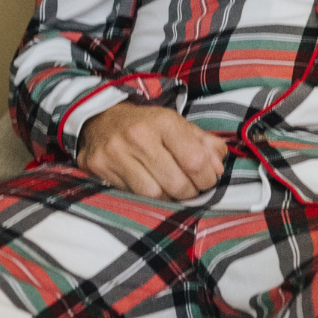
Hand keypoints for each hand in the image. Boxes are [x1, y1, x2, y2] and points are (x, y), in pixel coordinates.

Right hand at [77, 103, 227, 199]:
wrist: (102, 119)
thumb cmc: (149, 125)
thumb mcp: (180, 125)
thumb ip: (205, 144)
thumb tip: (218, 168)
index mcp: (164, 122)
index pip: (195, 161)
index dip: (208, 177)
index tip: (209, 180)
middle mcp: (138, 136)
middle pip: (175, 182)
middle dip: (191, 192)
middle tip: (192, 189)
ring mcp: (115, 153)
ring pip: (153, 194)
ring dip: (170, 198)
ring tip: (174, 191)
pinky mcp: (99, 168)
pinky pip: (131, 195)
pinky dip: (148, 198)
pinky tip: (154, 189)